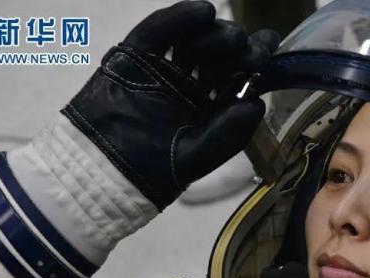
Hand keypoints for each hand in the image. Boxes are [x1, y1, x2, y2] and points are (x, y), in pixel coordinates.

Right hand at [62, 1, 279, 209]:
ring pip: (194, 43)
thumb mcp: (197, 156)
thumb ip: (229, 133)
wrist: (99, 168)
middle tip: (254, 46)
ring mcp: (163, 69)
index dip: (254, 64)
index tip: (270, 49)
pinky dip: (179, 19)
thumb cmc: (152, 169)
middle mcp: (188, 87)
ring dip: (216, 35)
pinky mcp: (136, 56)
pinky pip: (159, 32)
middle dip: (239, 49)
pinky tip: (203, 12)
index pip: (235, 81)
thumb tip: (258, 103)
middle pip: (219, 59)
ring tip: (232, 36)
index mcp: (207, 110)